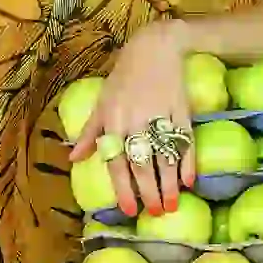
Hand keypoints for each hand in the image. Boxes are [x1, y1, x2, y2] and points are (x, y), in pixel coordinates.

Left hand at [67, 20, 194, 216]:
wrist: (154, 49)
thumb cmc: (123, 79)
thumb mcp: (102, 103)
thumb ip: (90, 133)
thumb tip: (73, 159)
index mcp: (114, 122)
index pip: (117, 162)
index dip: (123, 188)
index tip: (129, 210)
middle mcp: (135, 122)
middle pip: (142, 164)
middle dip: (149, 192)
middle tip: (154, 213)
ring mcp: (160, 117)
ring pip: (165, 157)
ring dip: (169, 184)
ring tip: (172, 205)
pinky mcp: (182, 111)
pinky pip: (185, 142)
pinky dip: (188, 163)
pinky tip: (189, 181)